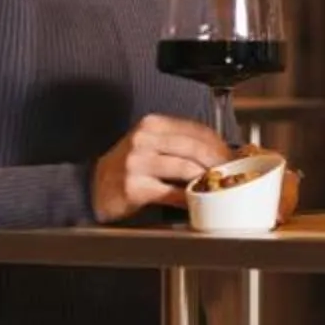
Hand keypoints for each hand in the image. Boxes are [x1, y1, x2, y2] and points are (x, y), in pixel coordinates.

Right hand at [92, 114, 231, 222]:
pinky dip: (190, 198)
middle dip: (219, 161)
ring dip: (207, 179)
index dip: (220, 144)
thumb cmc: (128, 166)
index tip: (232, 155)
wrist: (92, 187)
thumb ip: (180, 144)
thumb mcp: (151, 144)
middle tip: (231, 173)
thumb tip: (220, 152)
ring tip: (217, 185)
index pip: (197, 130)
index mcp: (152, 124)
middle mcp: (144, 139)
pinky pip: (172, 192)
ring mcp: (137, 163)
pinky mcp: (134, 187)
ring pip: (186, 168)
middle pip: (195, 147)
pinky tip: (197, 201)